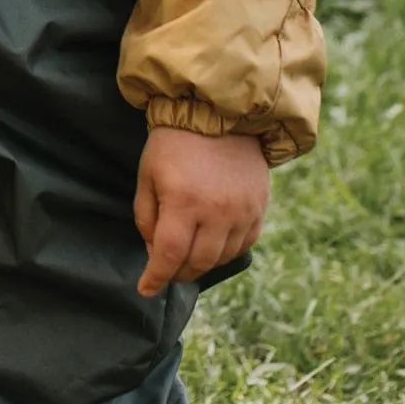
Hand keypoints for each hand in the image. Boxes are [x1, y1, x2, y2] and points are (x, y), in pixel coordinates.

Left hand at [133, 127, 268, 296]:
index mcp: (183, 202)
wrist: (218, 114)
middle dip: (178, 273)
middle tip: (166, 270)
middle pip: (197, 262)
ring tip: (187, 258)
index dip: (156, 277)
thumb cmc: (173, 143)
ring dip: (202, 264)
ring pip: (222, 258)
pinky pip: (244, 244)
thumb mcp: (148, 175)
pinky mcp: (258, 208)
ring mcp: (242, 212)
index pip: (169, 256)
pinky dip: (226, 252)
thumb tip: (154, 252)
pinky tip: (213, 246)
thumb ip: (146, 217)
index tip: (145, 289)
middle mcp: (216, 212)